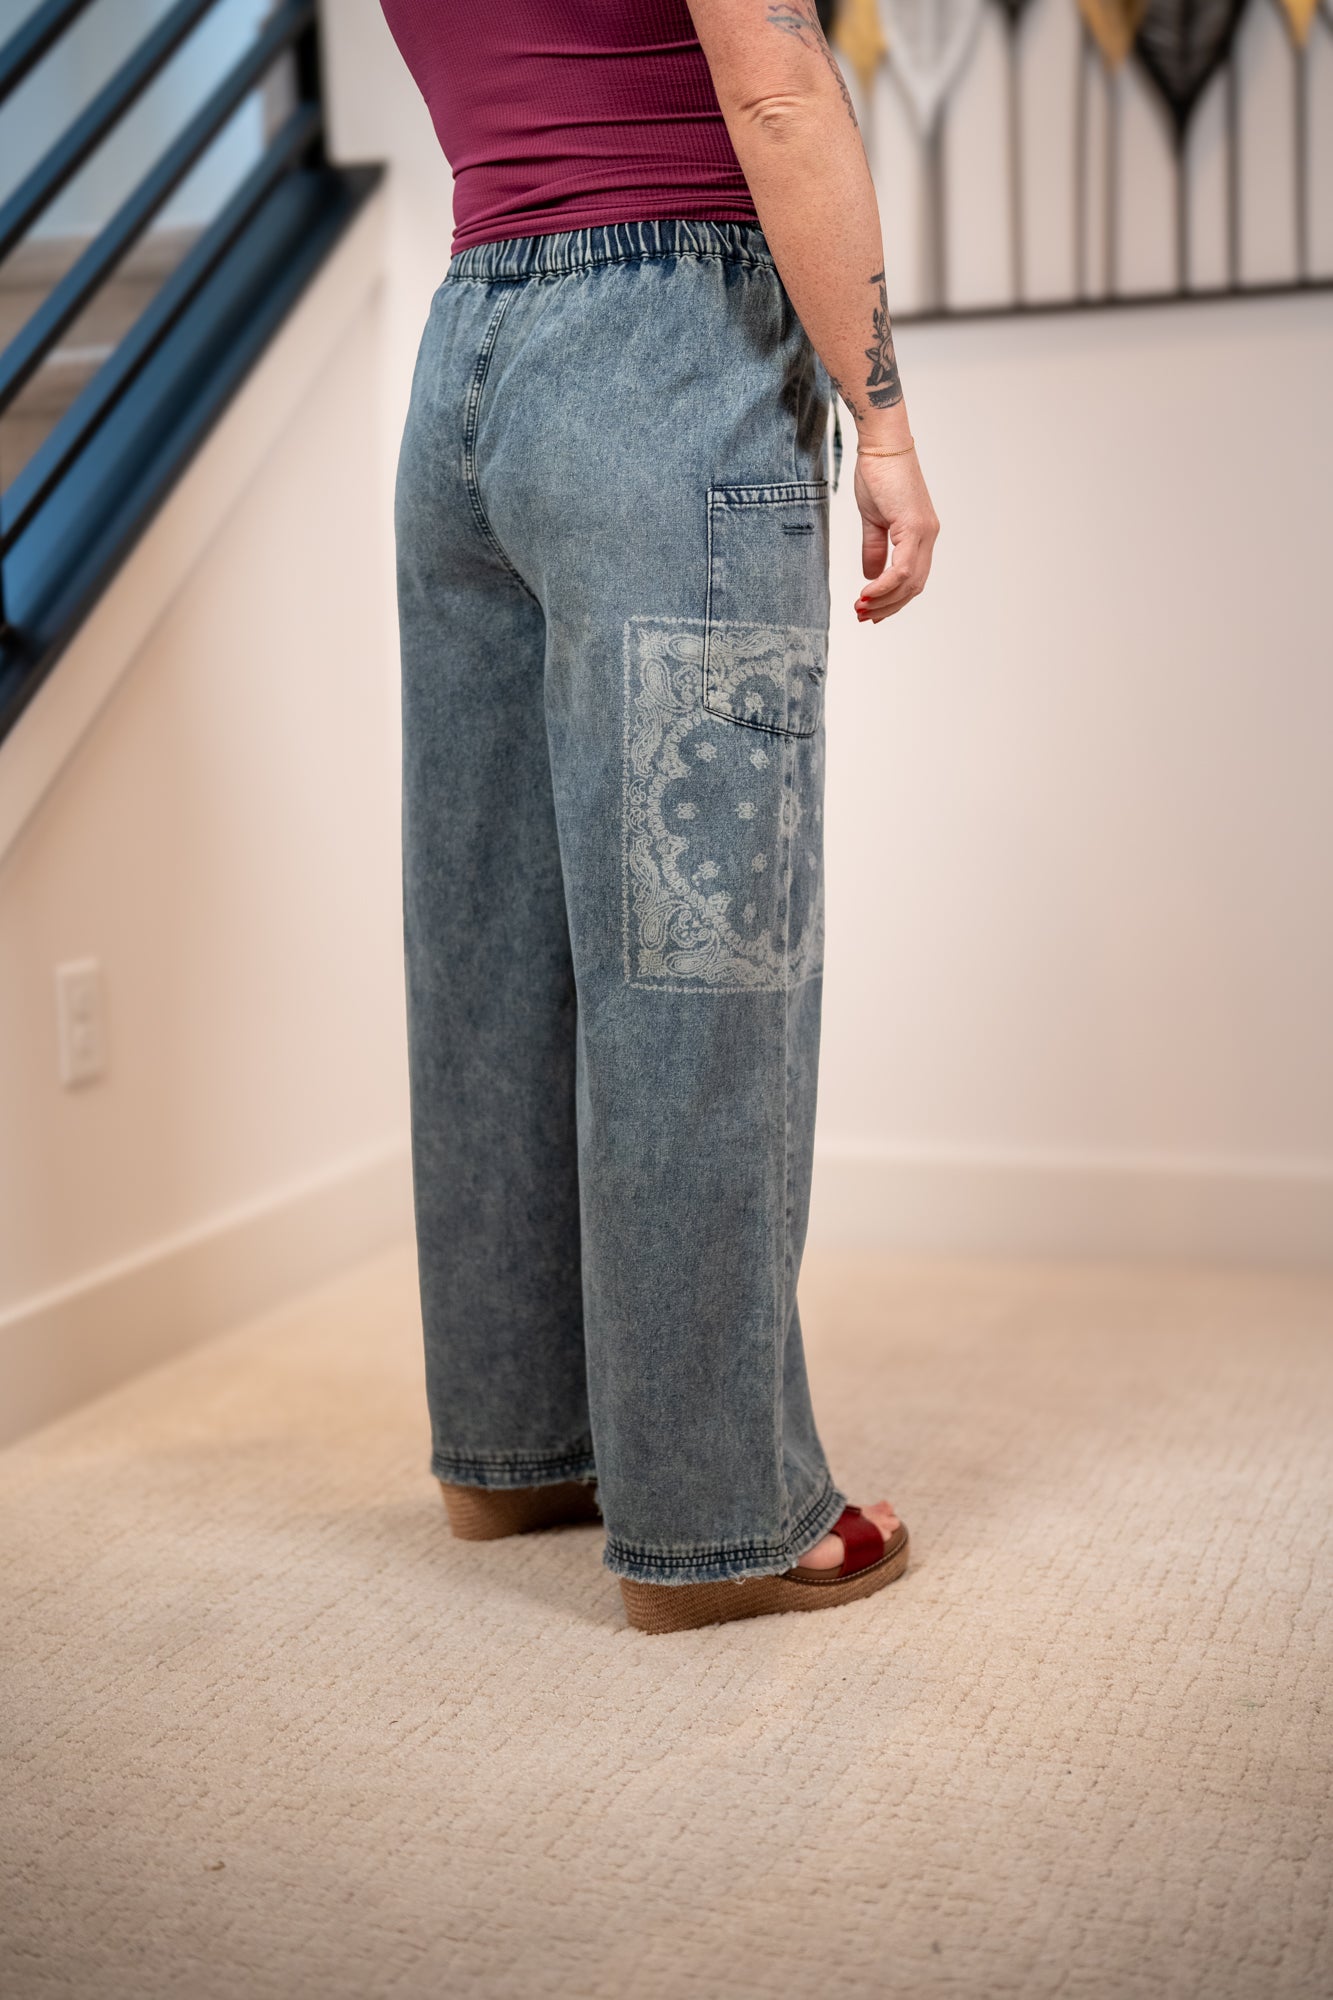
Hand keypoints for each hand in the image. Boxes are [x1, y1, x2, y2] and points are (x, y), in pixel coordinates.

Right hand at [852, 447, 938, 622]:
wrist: (881, 444)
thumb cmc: (878, 474)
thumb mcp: (873, 519)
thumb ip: (874, 549)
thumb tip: (872, 576)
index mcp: (921, 535)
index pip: (913, 579)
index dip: (893, 599)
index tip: (870, 611)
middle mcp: (928, 535)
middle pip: (914, 586)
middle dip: (888, 606)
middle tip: (863, 616)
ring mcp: (924, 531)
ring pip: (910, 582)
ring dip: (885, 600)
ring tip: (861, 608)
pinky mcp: (915, 526)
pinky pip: (903, 568)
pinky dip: (885, 585)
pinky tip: (868, 592)